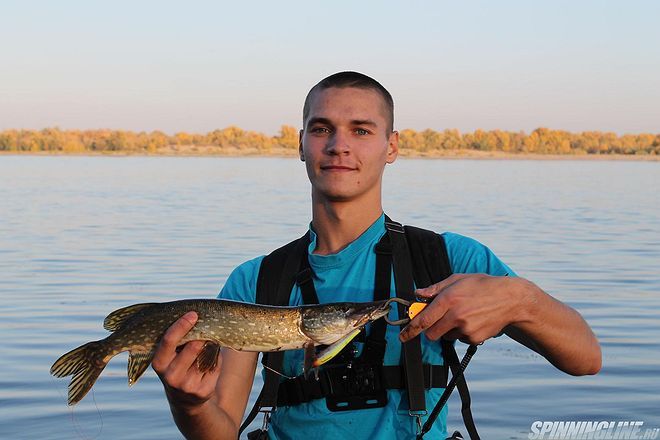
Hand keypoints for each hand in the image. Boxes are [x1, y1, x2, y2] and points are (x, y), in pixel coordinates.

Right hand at [152, 312, 222, 409]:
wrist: (185, 400)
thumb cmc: (178, 366)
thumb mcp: (170, 356)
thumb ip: (177, 340)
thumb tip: (195, 316)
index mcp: (159, 364)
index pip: (169, 340)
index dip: (181, 325)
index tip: (193, 314)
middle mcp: (171, 377)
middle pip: (193, 346)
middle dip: (201, 337)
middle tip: (203, 333)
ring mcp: (187, 386)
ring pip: (207, 355)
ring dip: (210, 347)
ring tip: (205, 349)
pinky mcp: (203, 391)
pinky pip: (216, 365)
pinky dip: (216, 359)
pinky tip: (209, 362)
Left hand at [399, 274, 527, 344]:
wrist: (511, 300)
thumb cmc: (483, 286)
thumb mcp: (457, 279)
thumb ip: (435, 288)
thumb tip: (418, 294)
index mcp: (448, 299)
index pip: (423, 319)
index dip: (410, 330)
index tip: (403, 336)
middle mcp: (455, 315)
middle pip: (431, 333)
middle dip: (431, 330)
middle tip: (439, 320)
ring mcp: (466, 328)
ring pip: (447, 336)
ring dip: (449, 329)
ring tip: (464, 315)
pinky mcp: (475, 338)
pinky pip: (461, 339)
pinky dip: (463, 332)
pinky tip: (474, 320)